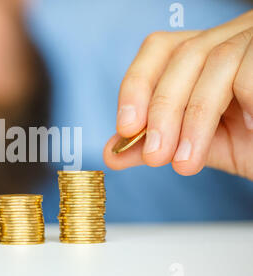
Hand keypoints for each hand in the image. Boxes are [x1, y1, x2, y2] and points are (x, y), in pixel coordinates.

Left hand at [104, 10, 252, 180]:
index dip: (137, 84)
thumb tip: (112, 153)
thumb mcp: (194, 146)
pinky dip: (245, 102)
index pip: (160, 48)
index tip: (125, 128)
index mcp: (203, 55)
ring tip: (188, 161)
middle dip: (162, 110)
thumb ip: (156, 143)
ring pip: (216, 61)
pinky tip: (248, 131)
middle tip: (155, 156)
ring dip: (195, 119)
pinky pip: (250, 70)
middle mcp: (229, 38)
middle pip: (184, 55)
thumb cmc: (250, 145)